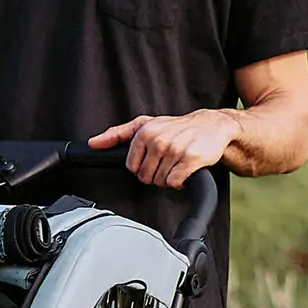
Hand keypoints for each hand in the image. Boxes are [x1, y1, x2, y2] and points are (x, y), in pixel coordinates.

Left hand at [90, 110, 233, 188]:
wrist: (213, 125)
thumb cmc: (177, 127)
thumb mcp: (145, 125)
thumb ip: (117, 134)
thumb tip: (94, 143)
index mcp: (144, 133)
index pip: (132, 167)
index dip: (143, 168)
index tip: (153, 160)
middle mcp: (159, 140)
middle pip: (145, 177)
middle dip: (156, 174)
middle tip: (168, 162)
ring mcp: (176, 149)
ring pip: (161, 182)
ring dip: (170, 178)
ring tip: (178, 163)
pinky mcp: (192, 159)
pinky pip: (175, 183)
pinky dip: (180, 182)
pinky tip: (186, 171)